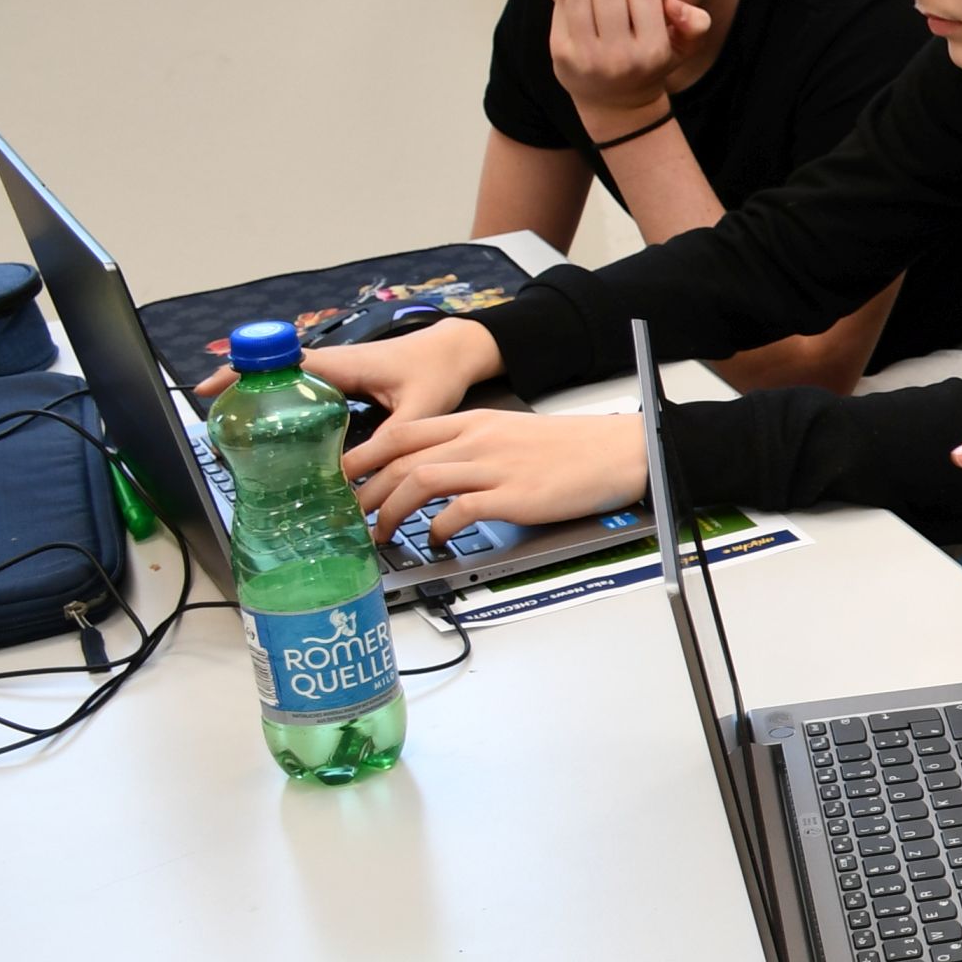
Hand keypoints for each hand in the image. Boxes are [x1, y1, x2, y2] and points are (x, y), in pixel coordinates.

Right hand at [193, 316, 504, 416]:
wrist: (457, 352)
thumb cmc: (439, 371)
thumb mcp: (419, 410)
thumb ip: (390, 440)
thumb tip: (353, 473)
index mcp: (342, 364)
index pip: (278, 364)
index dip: (240, 375)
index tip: (207, 391)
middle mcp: (332, 363)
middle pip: (272, 374)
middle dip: (241, 395)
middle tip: (218, 428)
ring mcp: (335, 371)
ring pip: (285, 383)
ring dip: (260, 400)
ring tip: (237, 435)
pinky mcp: (342, 381)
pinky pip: (303, 389)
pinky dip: (283, 404)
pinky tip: (279, 432)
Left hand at [341, 409, 642, 540]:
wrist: (618, 452)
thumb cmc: (570, 449)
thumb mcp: (511, 433)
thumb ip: (471, 447)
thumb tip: (434, 473)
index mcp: (473, 422)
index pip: (399, 433)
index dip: (361, 456)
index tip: (342, 478)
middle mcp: (476, 440)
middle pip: (399, 458)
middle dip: (364, 489)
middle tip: (350, 514)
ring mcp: (494, 467)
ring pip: (418, 482)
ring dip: (391, 511)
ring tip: (382, 533)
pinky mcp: (513, 496)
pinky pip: (459, 511)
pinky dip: (438, 528)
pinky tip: (436, 539)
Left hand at [550, 0, 712, 125]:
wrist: (615, 106)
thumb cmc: (649, 67)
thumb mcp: (683, 50)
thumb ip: (696, 23)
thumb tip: (673, 2)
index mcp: (653, 52)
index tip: (640, 15)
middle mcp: (620, 57)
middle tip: (614, 14)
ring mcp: (586, 57)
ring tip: (595, 16)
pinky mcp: (560, 54)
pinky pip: (561, 6)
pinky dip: (569, 7)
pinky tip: (580, 23)